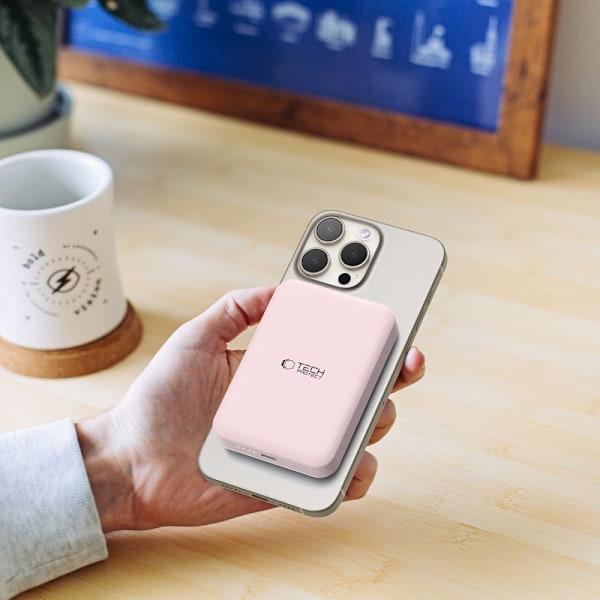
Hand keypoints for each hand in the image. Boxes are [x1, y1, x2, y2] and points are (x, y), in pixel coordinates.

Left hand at [76, 286, 424, 531]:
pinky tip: (352, 460)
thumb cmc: (160, 399)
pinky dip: (355, 474)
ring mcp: (294, 443)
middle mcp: (293, 405)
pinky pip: (337, 481)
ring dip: (377, 419)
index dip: (365, 332)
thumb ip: (236, 308)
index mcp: (277, 369)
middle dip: (391, 372)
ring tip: (372, 406)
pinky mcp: (288, 482)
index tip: (390, 312)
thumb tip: (280, 287)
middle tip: (404, 358)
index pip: (331, 347)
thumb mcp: (196, 338)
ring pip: (358, 433)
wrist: (132, 461)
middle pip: (357, 388)